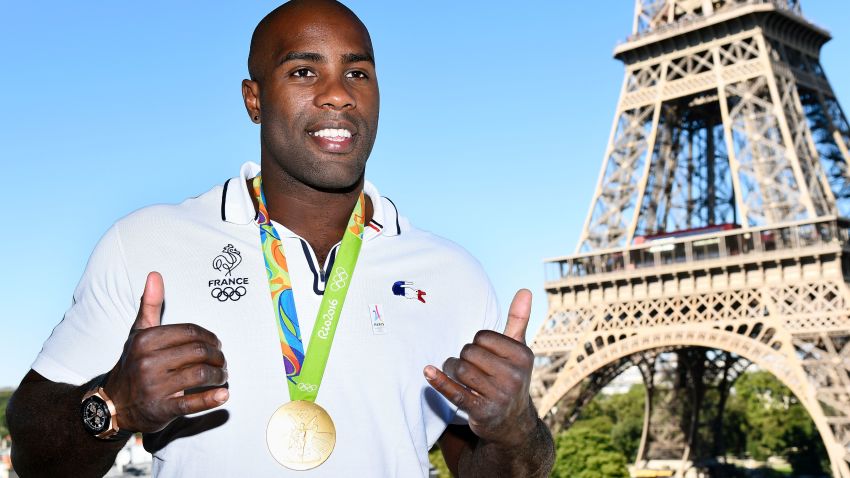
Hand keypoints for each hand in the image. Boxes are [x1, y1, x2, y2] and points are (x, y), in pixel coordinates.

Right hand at [103, 272, 228, 432]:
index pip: (191, 332)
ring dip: (219, 374)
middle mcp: (147, 362)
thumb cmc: (132, 364)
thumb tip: (155, 274)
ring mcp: (154, 387)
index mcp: (145, 340)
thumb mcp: (138, 333)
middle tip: (221, 361)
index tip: (216, 343)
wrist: (113, 404)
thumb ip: (150, 305)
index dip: (210, 337)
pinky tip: (223, 394)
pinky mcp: (161, 409)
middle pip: (199, 352)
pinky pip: (192, 403)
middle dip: (217, 356)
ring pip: (201, 374)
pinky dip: (211, 398)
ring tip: (221, 375)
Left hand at [425, 289, 537, 446]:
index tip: (485, 356)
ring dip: (452, 371)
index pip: (482, 336)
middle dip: (464, 357)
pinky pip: (455, 392)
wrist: (512, 423)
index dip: (477, 344)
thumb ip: (518, 320)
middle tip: (472, 369)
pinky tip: (428, 372)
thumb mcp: (517, 350)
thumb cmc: (510, 377)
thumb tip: (524, 290)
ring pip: (460, 369)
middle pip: (469, 352)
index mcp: (523, 356)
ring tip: (461, 378)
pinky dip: (440, 382)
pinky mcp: (482, 411)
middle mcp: (515, 376)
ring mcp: (499, 396)